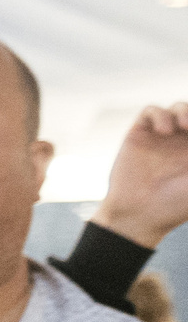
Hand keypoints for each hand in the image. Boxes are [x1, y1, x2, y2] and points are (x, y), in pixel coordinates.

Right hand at [92, 101, 187, 248]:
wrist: (140, 213)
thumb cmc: (176, 203)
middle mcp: (182, 142)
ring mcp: (161, 137)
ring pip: (177, 108)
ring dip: (184, 111)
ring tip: (184, 125)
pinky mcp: (139, 134)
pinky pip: (151, 111)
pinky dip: (160, 115)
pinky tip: (164, 131)